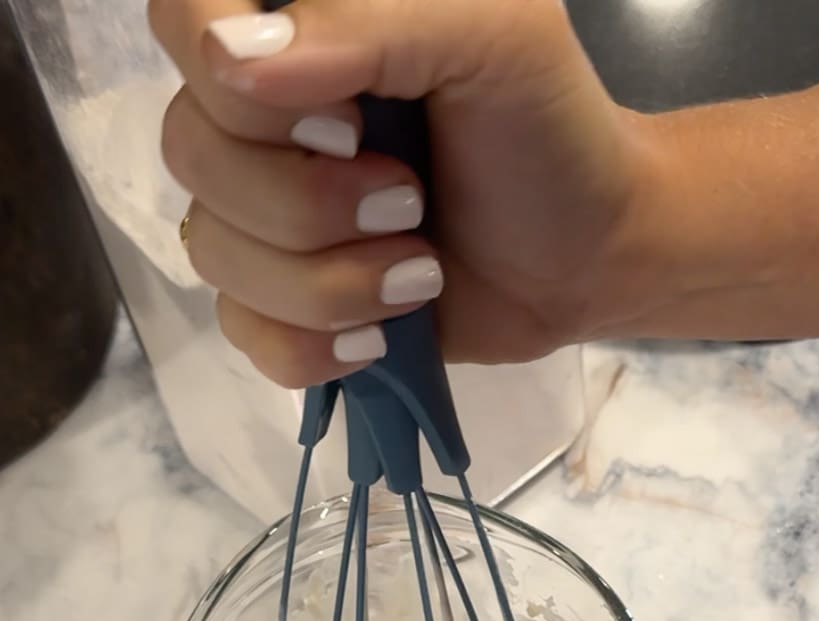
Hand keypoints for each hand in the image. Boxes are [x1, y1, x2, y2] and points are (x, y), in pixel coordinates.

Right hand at [149, 0, 646, 386]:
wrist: (590, 254)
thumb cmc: (546, 127)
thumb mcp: (492, 32)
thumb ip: (366, 18)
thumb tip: (230, 61)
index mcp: (294, 28)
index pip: (184, 21)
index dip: (243, 88)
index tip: (347, 119)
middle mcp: (257, 117)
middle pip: (189, 151)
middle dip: (308, 201)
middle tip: (410, 199)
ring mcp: (261, 217)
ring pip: (215, 253)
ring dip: (329, 282)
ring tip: (421, 271)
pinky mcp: (282, 306)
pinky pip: (244, 334)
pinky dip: (318, 346)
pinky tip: (384, 334)